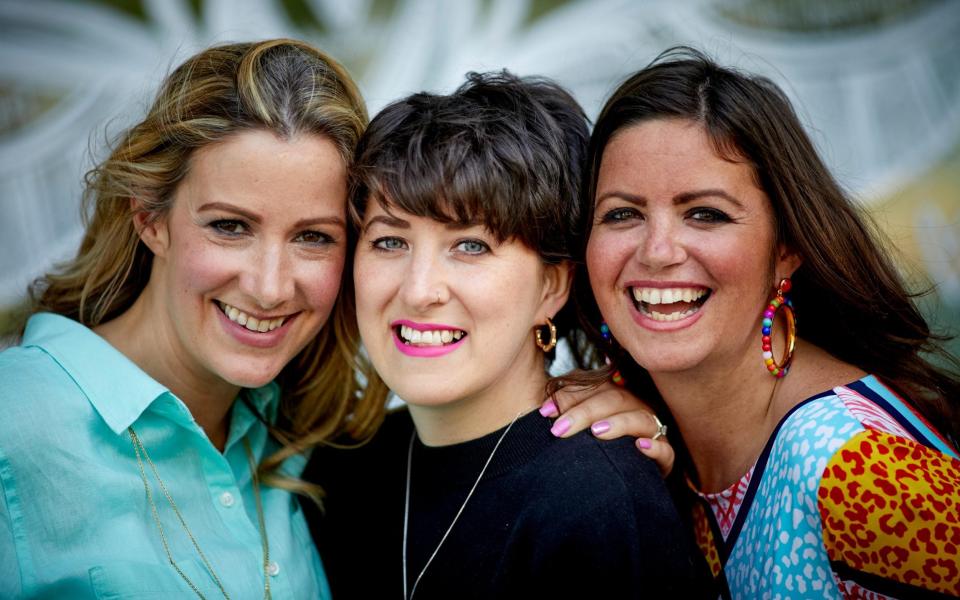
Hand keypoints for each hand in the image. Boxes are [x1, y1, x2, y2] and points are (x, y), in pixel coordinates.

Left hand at [540, 380, 673, 476]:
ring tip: (596, 432)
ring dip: (618, 423)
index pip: (594, 386)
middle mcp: (635, 407)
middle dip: (583, 412)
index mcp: (615, 394)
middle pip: (613, 399)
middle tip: (559, 429)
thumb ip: (566, 410)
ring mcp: (652, 430)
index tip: (544, 412)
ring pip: (640, 418)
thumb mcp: (580, 425)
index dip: (569, 396)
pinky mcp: (665, 456)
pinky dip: (654, 447)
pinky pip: (665, 450)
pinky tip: (639, 446)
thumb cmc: (596, 446)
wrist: (623, 478)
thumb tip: (545, 408)